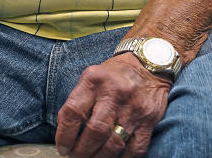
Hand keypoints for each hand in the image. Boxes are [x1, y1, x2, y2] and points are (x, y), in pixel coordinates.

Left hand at [56, 54, 170, 157]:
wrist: (149, 64)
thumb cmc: (114, 74)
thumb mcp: (92, 76)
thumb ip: (80, 100)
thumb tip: (66, 132)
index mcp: (94, 80)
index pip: (73, 112)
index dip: (64, 135)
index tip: (63, 148)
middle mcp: (114, 93)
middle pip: (95, 132)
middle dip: (82, 151)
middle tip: (76, 156)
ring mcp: (133, 108)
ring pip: (114, 144)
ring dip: (100, 157)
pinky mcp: (149, 120)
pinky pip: (136, 149)